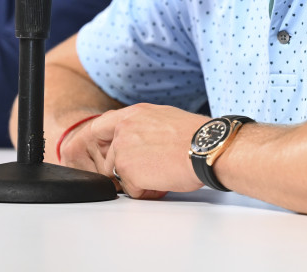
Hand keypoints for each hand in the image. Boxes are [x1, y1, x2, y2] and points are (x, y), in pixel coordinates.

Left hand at [82, 104, 208, 199]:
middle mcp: (123, 129)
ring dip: (139, 181)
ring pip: (121, 176)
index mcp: (132, 114)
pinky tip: (164, 181)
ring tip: (163, 173)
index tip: (108, 155)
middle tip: (153, 168)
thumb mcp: (163, 118)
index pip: (100, 128)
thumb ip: (143, 126)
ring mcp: (122, 150)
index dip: (103, 146)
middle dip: (128, 169)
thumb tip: (140, 139)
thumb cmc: (195, 136)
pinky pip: (132, 190)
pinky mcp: (127, 171)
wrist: (206, 147)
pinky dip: (147, 192)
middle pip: (109, 159)